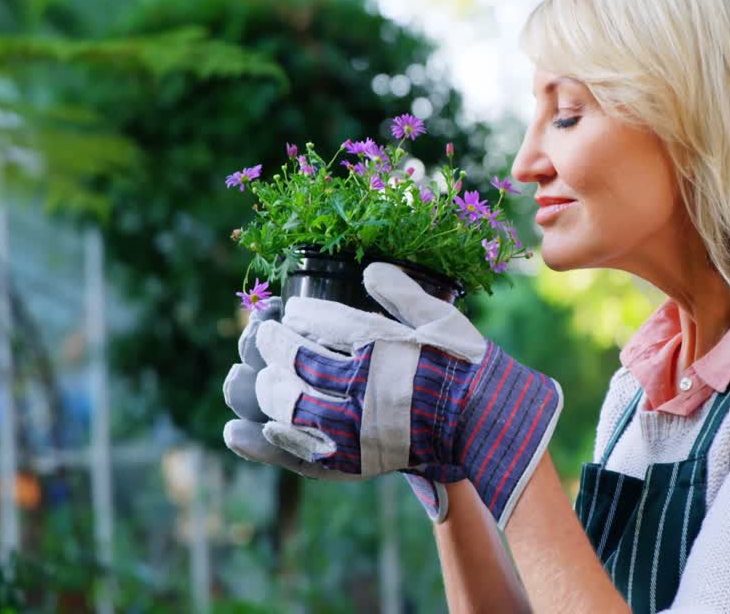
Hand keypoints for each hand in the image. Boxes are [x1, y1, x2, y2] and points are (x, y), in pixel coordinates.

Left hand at [221, 263, 561, 527]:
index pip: (319, 323)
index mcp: (379, 346)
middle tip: (258, 335)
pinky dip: (266, 443)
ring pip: (288, 407)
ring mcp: (353, 428)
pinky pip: (299, 455)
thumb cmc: (464, 364)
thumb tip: (369, 269)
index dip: (294, 316)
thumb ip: (402, 291)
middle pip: (295, 363)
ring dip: (258, 389)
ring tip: (243, 374)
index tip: (285, 311)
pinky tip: (243, 430)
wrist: (486, 422)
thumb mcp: (439, 317)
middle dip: (269, 347)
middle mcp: (360, 387)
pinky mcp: (353, 460)